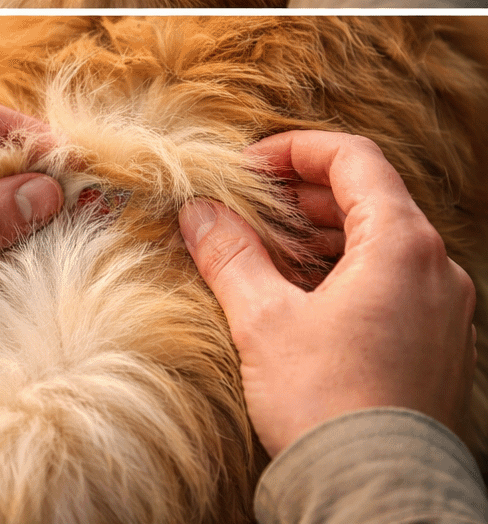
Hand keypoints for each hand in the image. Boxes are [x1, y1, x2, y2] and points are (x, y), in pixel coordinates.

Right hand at [180, 130, 476, 458]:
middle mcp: (435, 268)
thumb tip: (199, 212)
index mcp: (402, 245)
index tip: (246, 167)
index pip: (353, 158)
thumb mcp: (263, 319)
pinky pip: (388, 282)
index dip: (294, 150)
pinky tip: (292, 294)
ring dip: (317, 234)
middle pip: (367, 197)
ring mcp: (441, 308)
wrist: (376, 493)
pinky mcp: (432, 343)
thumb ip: (230, 253)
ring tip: (259, 250)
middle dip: (299, 195)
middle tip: (242, 205)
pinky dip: (340, 270)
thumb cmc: (327, 404)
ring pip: (377, 241)